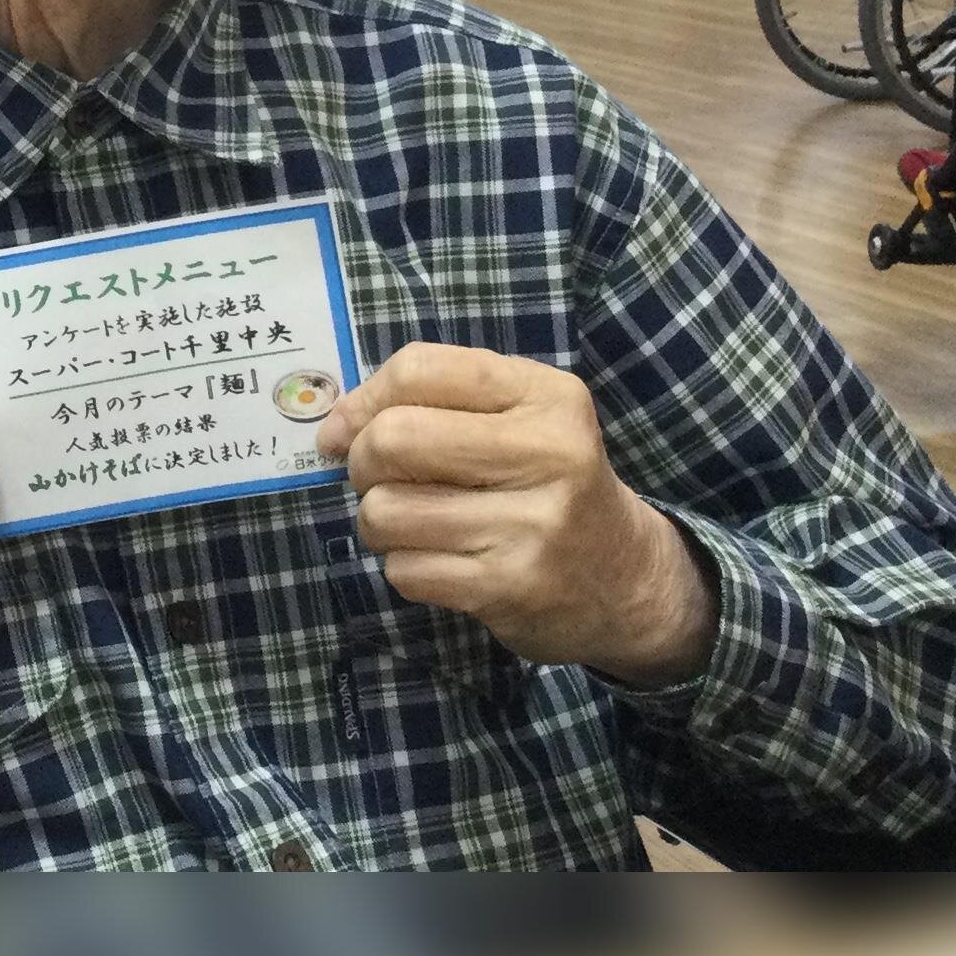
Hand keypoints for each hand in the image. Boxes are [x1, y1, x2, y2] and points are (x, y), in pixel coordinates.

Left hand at [318, 343, 716, 687]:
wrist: (623, 577)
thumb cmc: (546, 483)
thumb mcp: (517, 417)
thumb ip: (432, 401)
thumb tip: (332, 428)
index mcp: (547, 395)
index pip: (419, 368)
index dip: (364, 399)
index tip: (347, 428)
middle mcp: (549, 453)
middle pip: (392, 439)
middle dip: (362, 462)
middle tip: (381, 479)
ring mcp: (533, 525)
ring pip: (386, 510)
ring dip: (379, 521)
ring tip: (414, 524)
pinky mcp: (511, 587)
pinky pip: (404, 568)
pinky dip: (405, 565)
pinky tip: (441, 560)